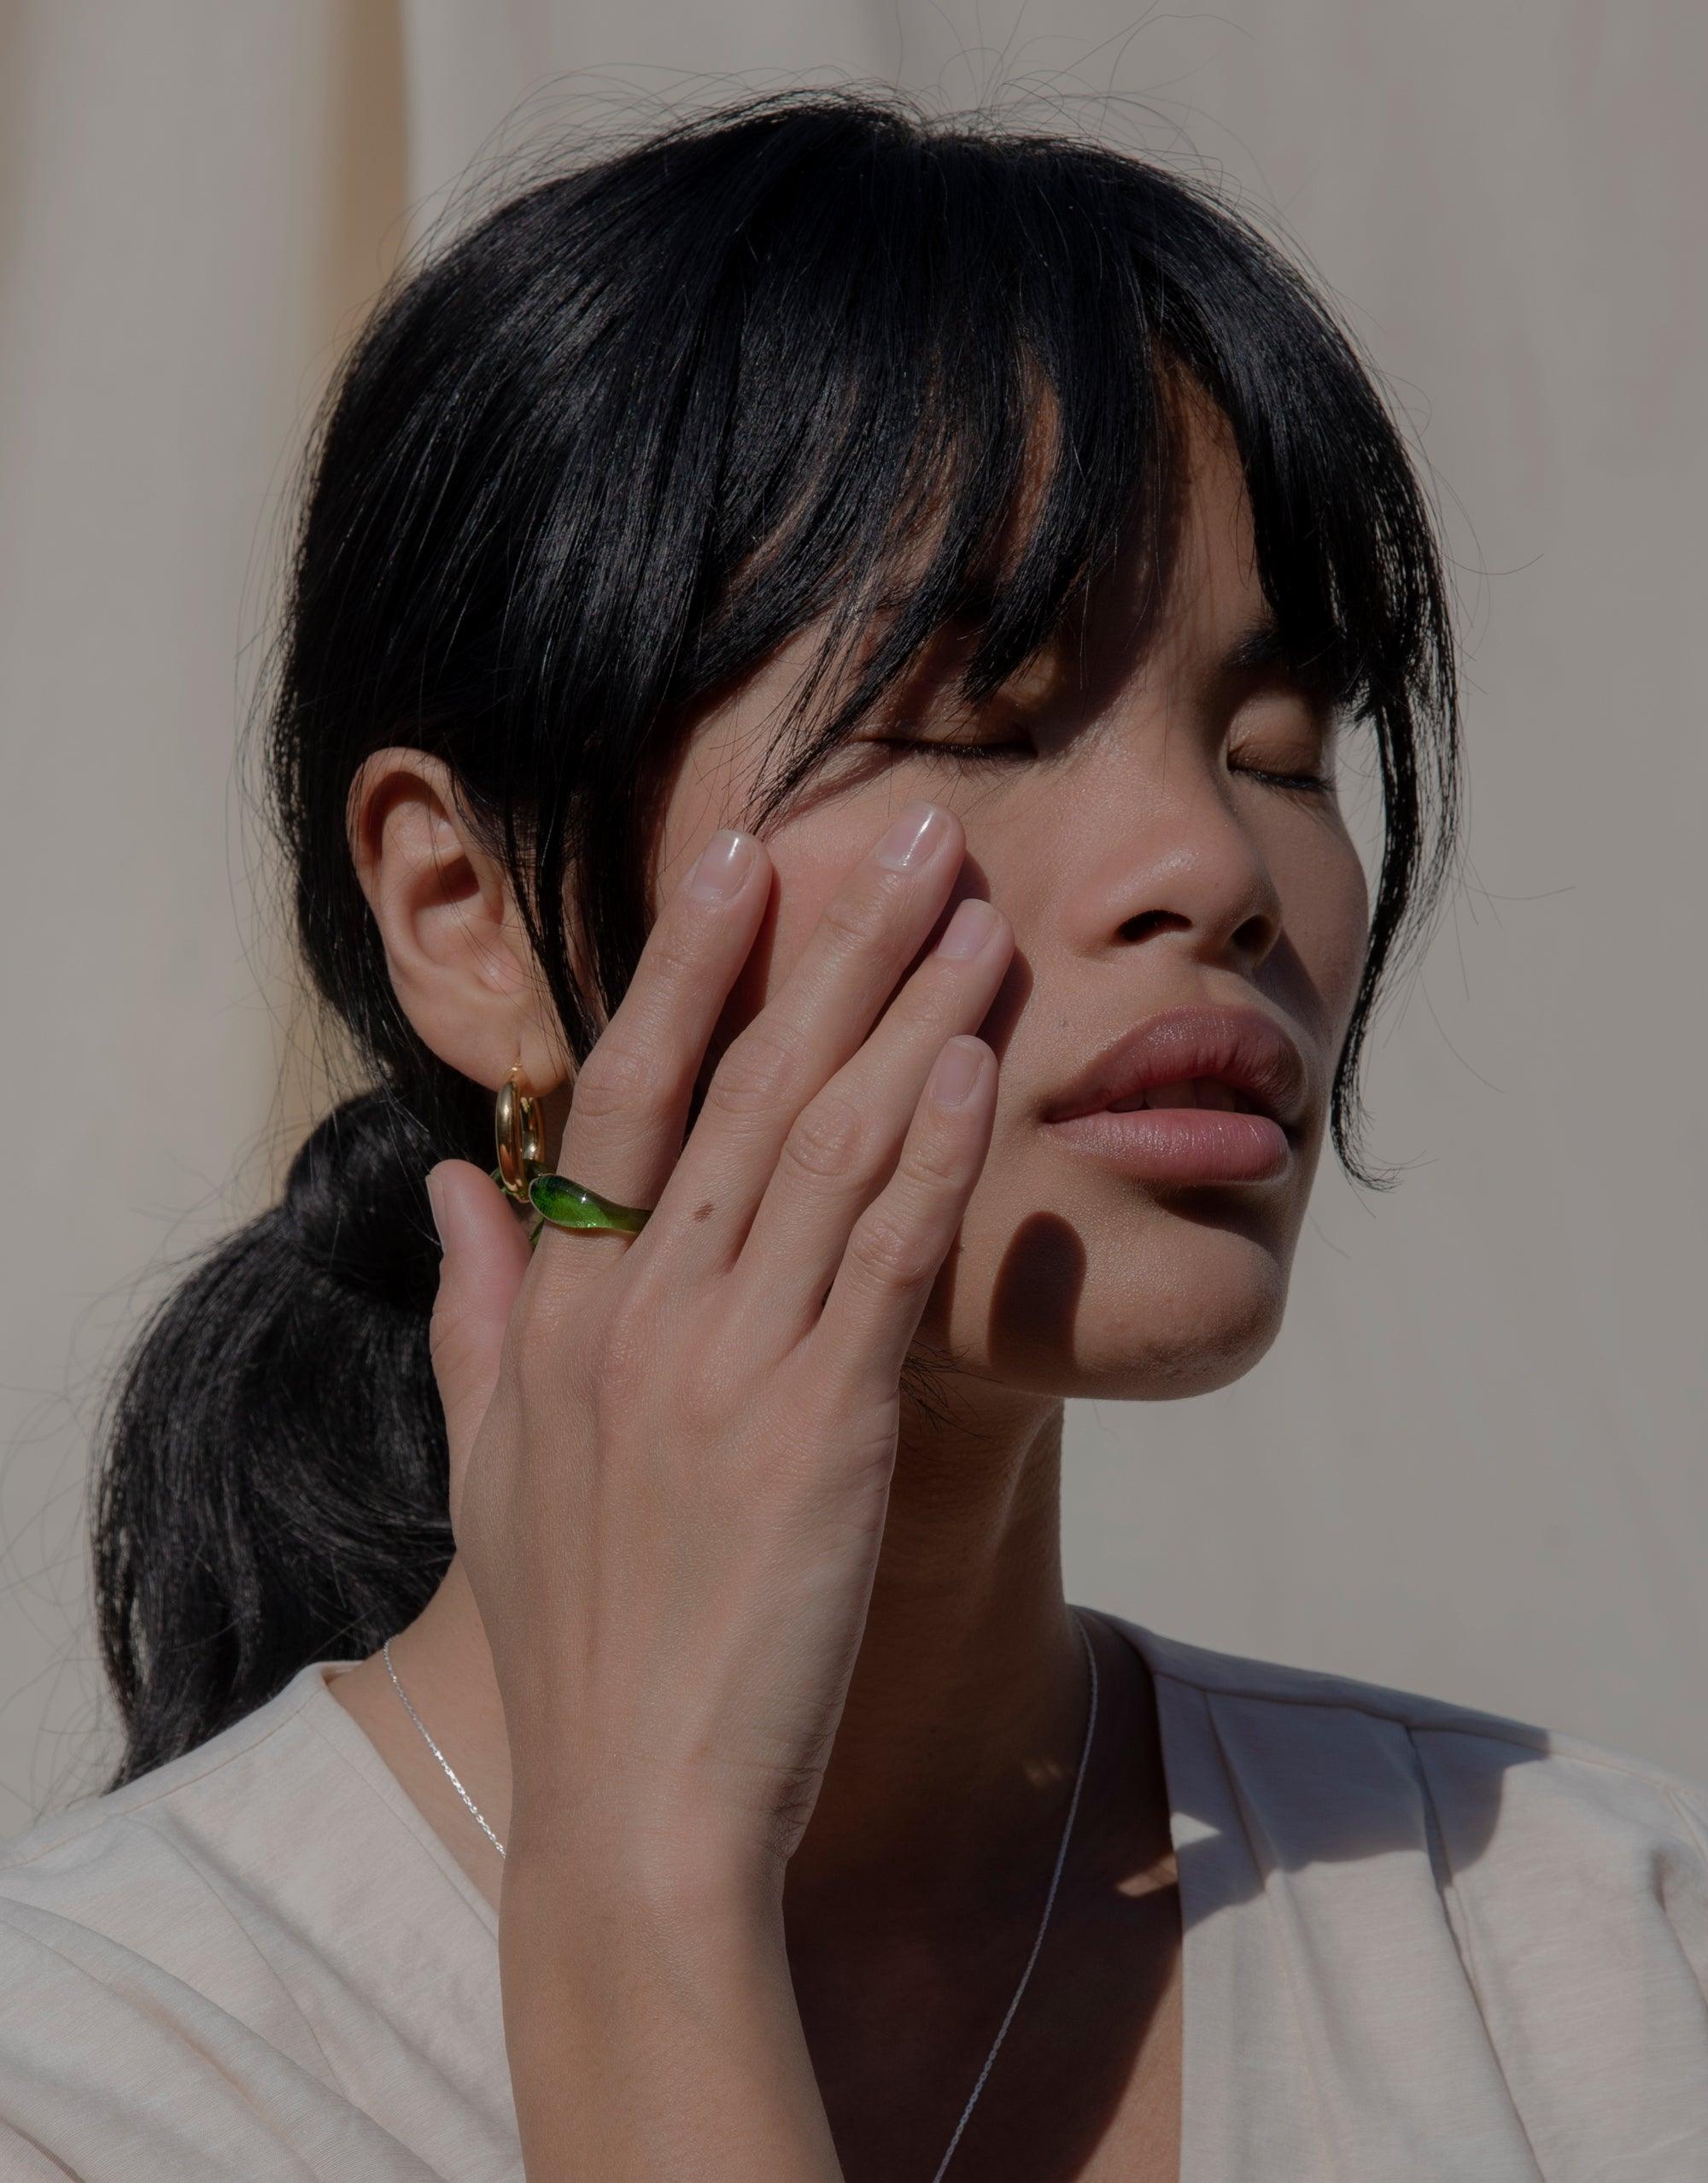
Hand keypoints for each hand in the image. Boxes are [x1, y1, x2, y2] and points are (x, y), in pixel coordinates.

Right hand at [425, 800, 1011, 1888]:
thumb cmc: (577, 1636)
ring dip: (909, 1015)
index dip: (691, 963)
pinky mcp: (817, 1427)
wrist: (635, 1808)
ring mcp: (724, 1362)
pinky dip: (932, 1151)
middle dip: (836, 943)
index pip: (630, 1090)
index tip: (751, 854)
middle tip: (914, 830)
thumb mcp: (489, 1462)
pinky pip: (881, 1256)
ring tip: (977, 910)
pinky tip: (979, 1061)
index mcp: (562, 1310)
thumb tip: (454, 1182)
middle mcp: (636, 1312)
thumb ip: (477, 1308)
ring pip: (826, 1144)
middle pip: (748, 1083)